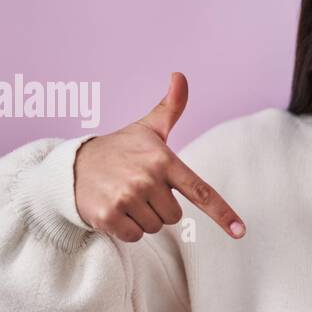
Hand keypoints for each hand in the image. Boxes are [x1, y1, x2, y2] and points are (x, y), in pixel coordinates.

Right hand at [73, 72, 245, 241]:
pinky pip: (134, 236)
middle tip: (139, 189)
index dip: (222, 213)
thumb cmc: (119, 148)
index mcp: (162, 160)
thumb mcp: (147, 128)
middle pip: (174, 216)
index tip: (240, 231)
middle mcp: (146, 179)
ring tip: (125, 197)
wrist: (71, 165)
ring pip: (155, 227)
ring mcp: (127, 198)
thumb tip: (180, 76)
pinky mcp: (109, 216)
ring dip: (142, 218)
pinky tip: (114, 209)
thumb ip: (170, 107)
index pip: (199, 191)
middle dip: (160, 207)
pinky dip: (126, 229)